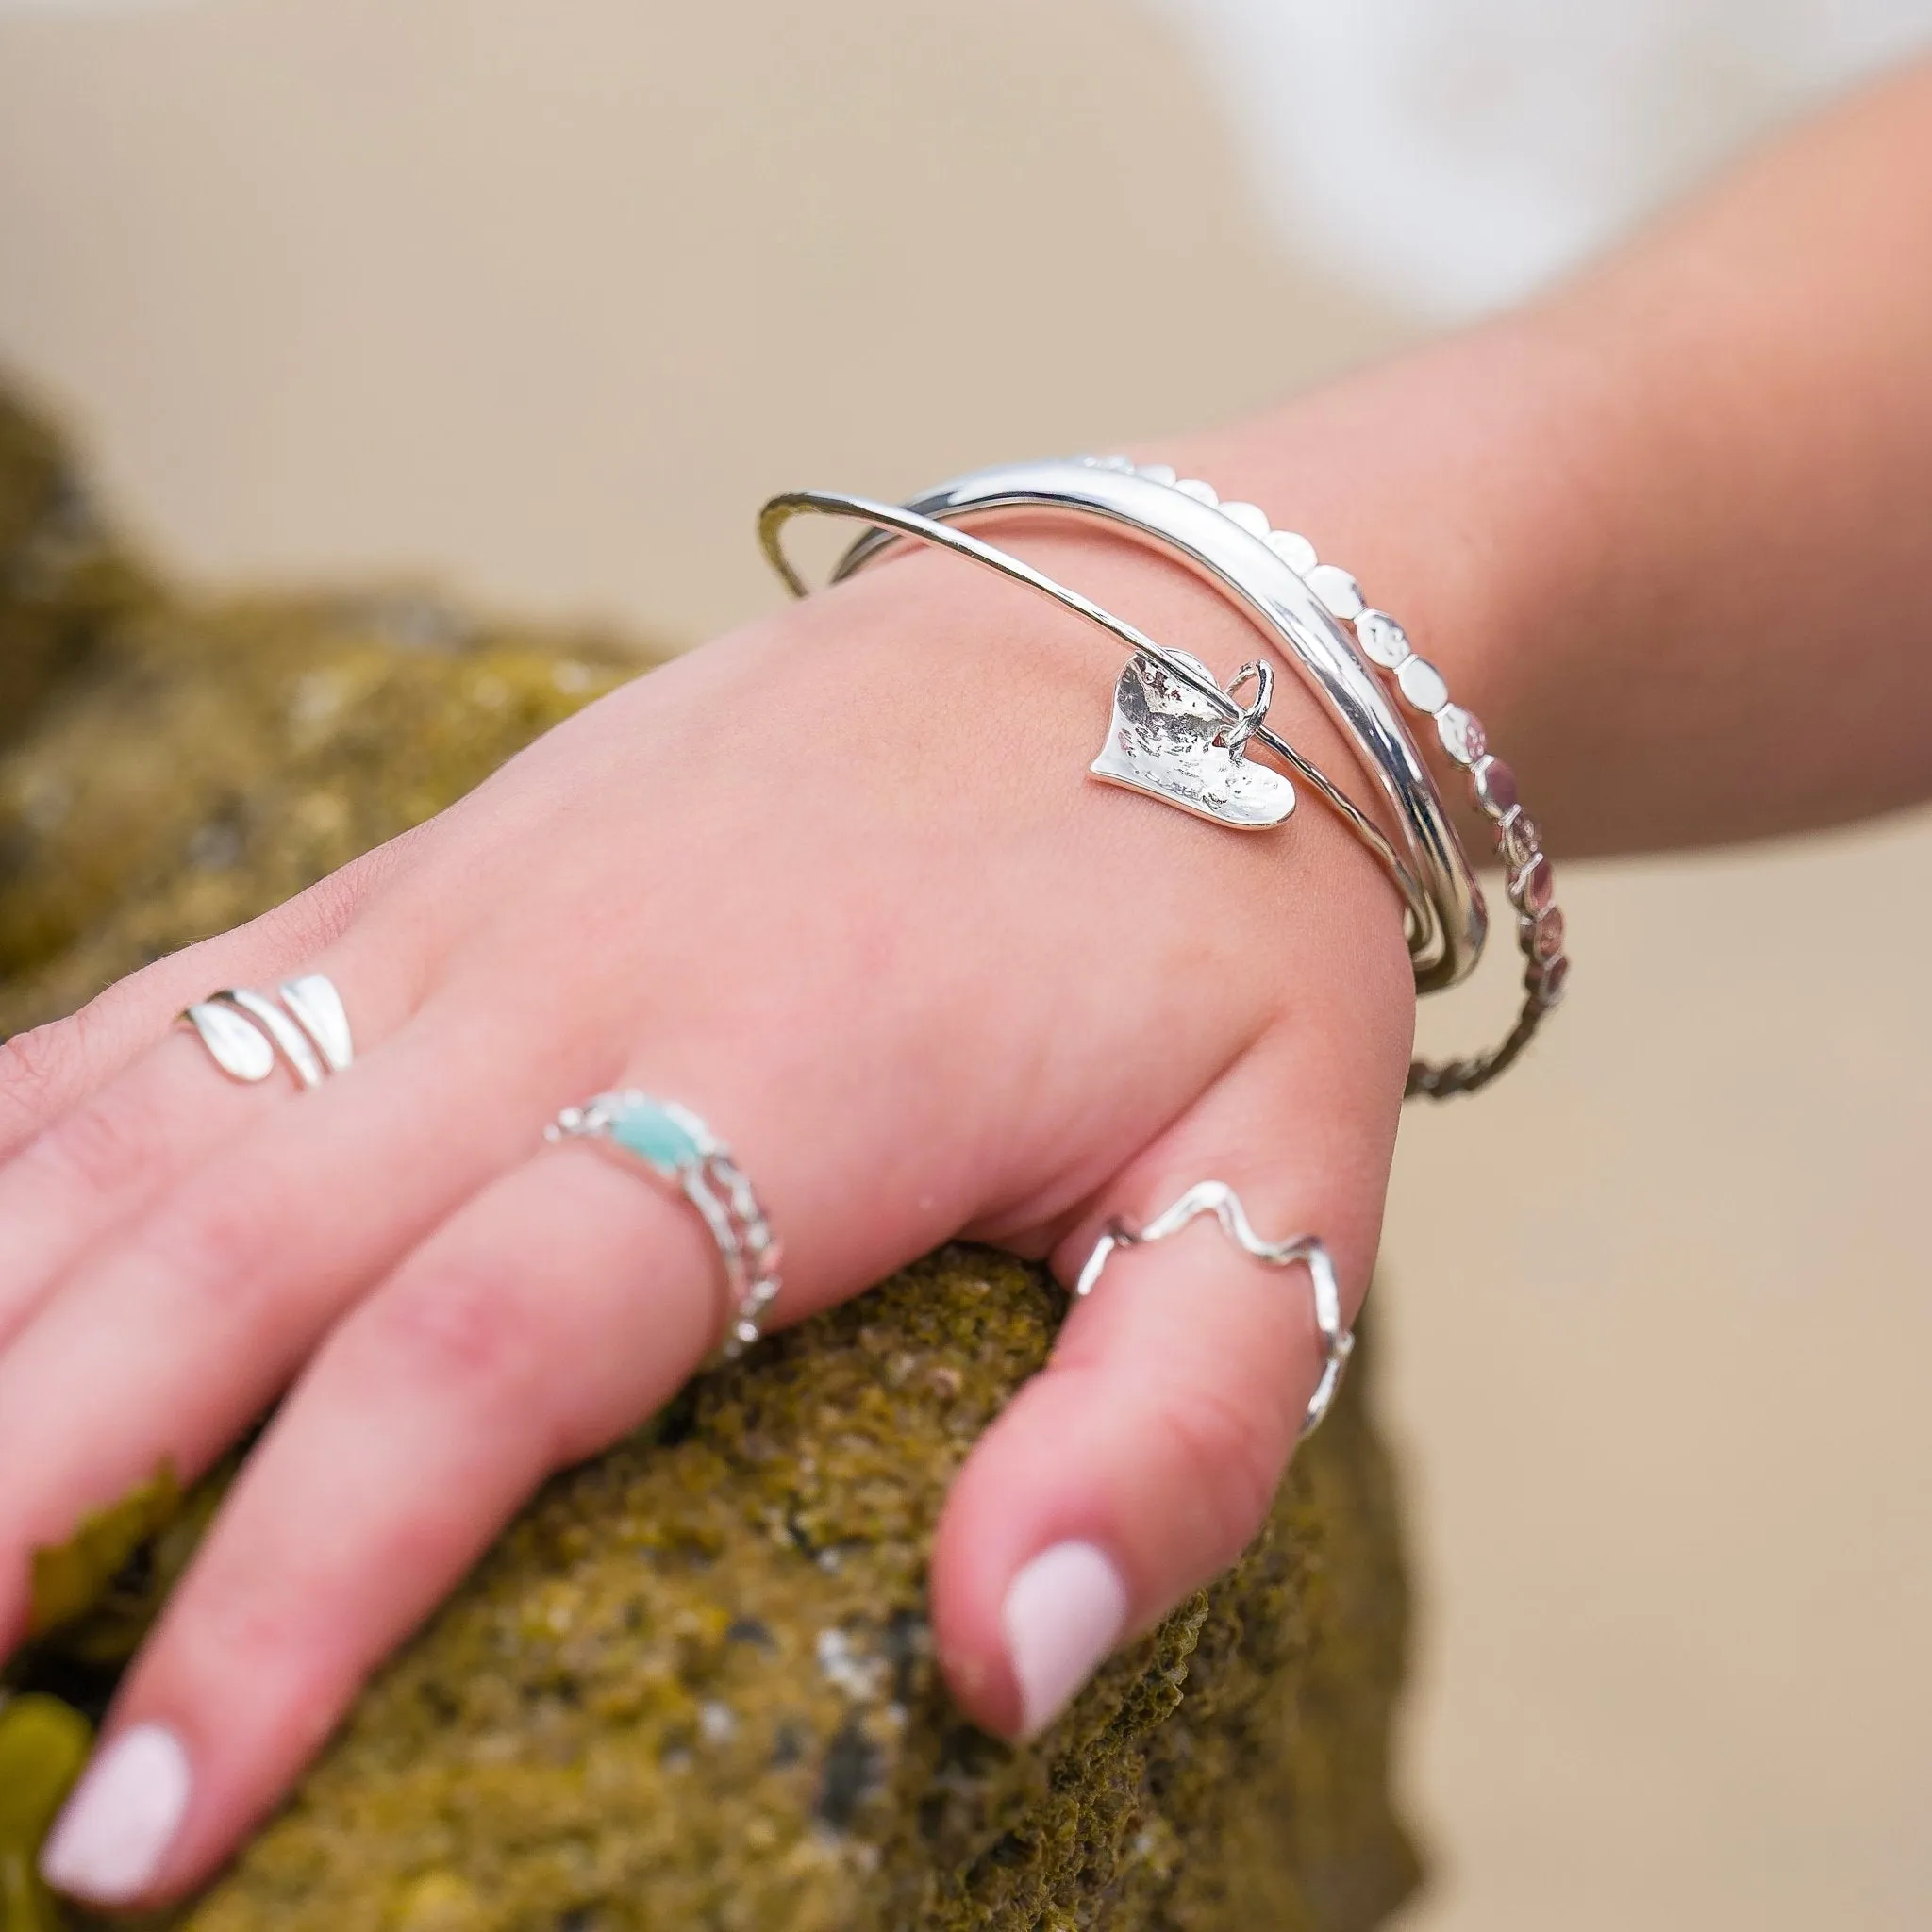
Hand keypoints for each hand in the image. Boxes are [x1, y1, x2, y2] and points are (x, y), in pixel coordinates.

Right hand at [0, 522, 1412, 1908]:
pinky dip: (20, 1137)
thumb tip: (1005, 1665)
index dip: (291, 1602)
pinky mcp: (446, 862)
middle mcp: (577, 973)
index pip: (478, 1361)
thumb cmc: (1218, 918)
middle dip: (22, 1483)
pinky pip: (176, 999)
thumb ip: (1169, 1433)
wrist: (1146, 620)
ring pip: (145, 1112)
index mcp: (784, 1078)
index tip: (152, 1831)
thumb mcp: (1279, 1181)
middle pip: (229, 1246)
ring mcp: (479, 898)